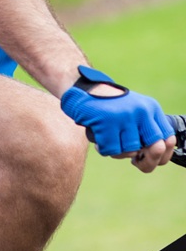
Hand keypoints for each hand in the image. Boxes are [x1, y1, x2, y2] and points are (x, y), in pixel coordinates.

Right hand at [60, 66, 174, 170]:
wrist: (81, 90)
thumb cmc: (108, 108)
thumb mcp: (133, 113)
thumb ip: (145, 132)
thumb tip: (157, 156)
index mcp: (151, 108)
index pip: (168, 138)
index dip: (161, 155)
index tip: (148, 158)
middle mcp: (141, 110)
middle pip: (154, 148)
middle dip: (144, 159)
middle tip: (134, 159)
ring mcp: (125, 115)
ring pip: (130, 151)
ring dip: (118, 152)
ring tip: (109, 141)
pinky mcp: (106, 121)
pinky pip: (110, 150)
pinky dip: (103, 149)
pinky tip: (98, 140)